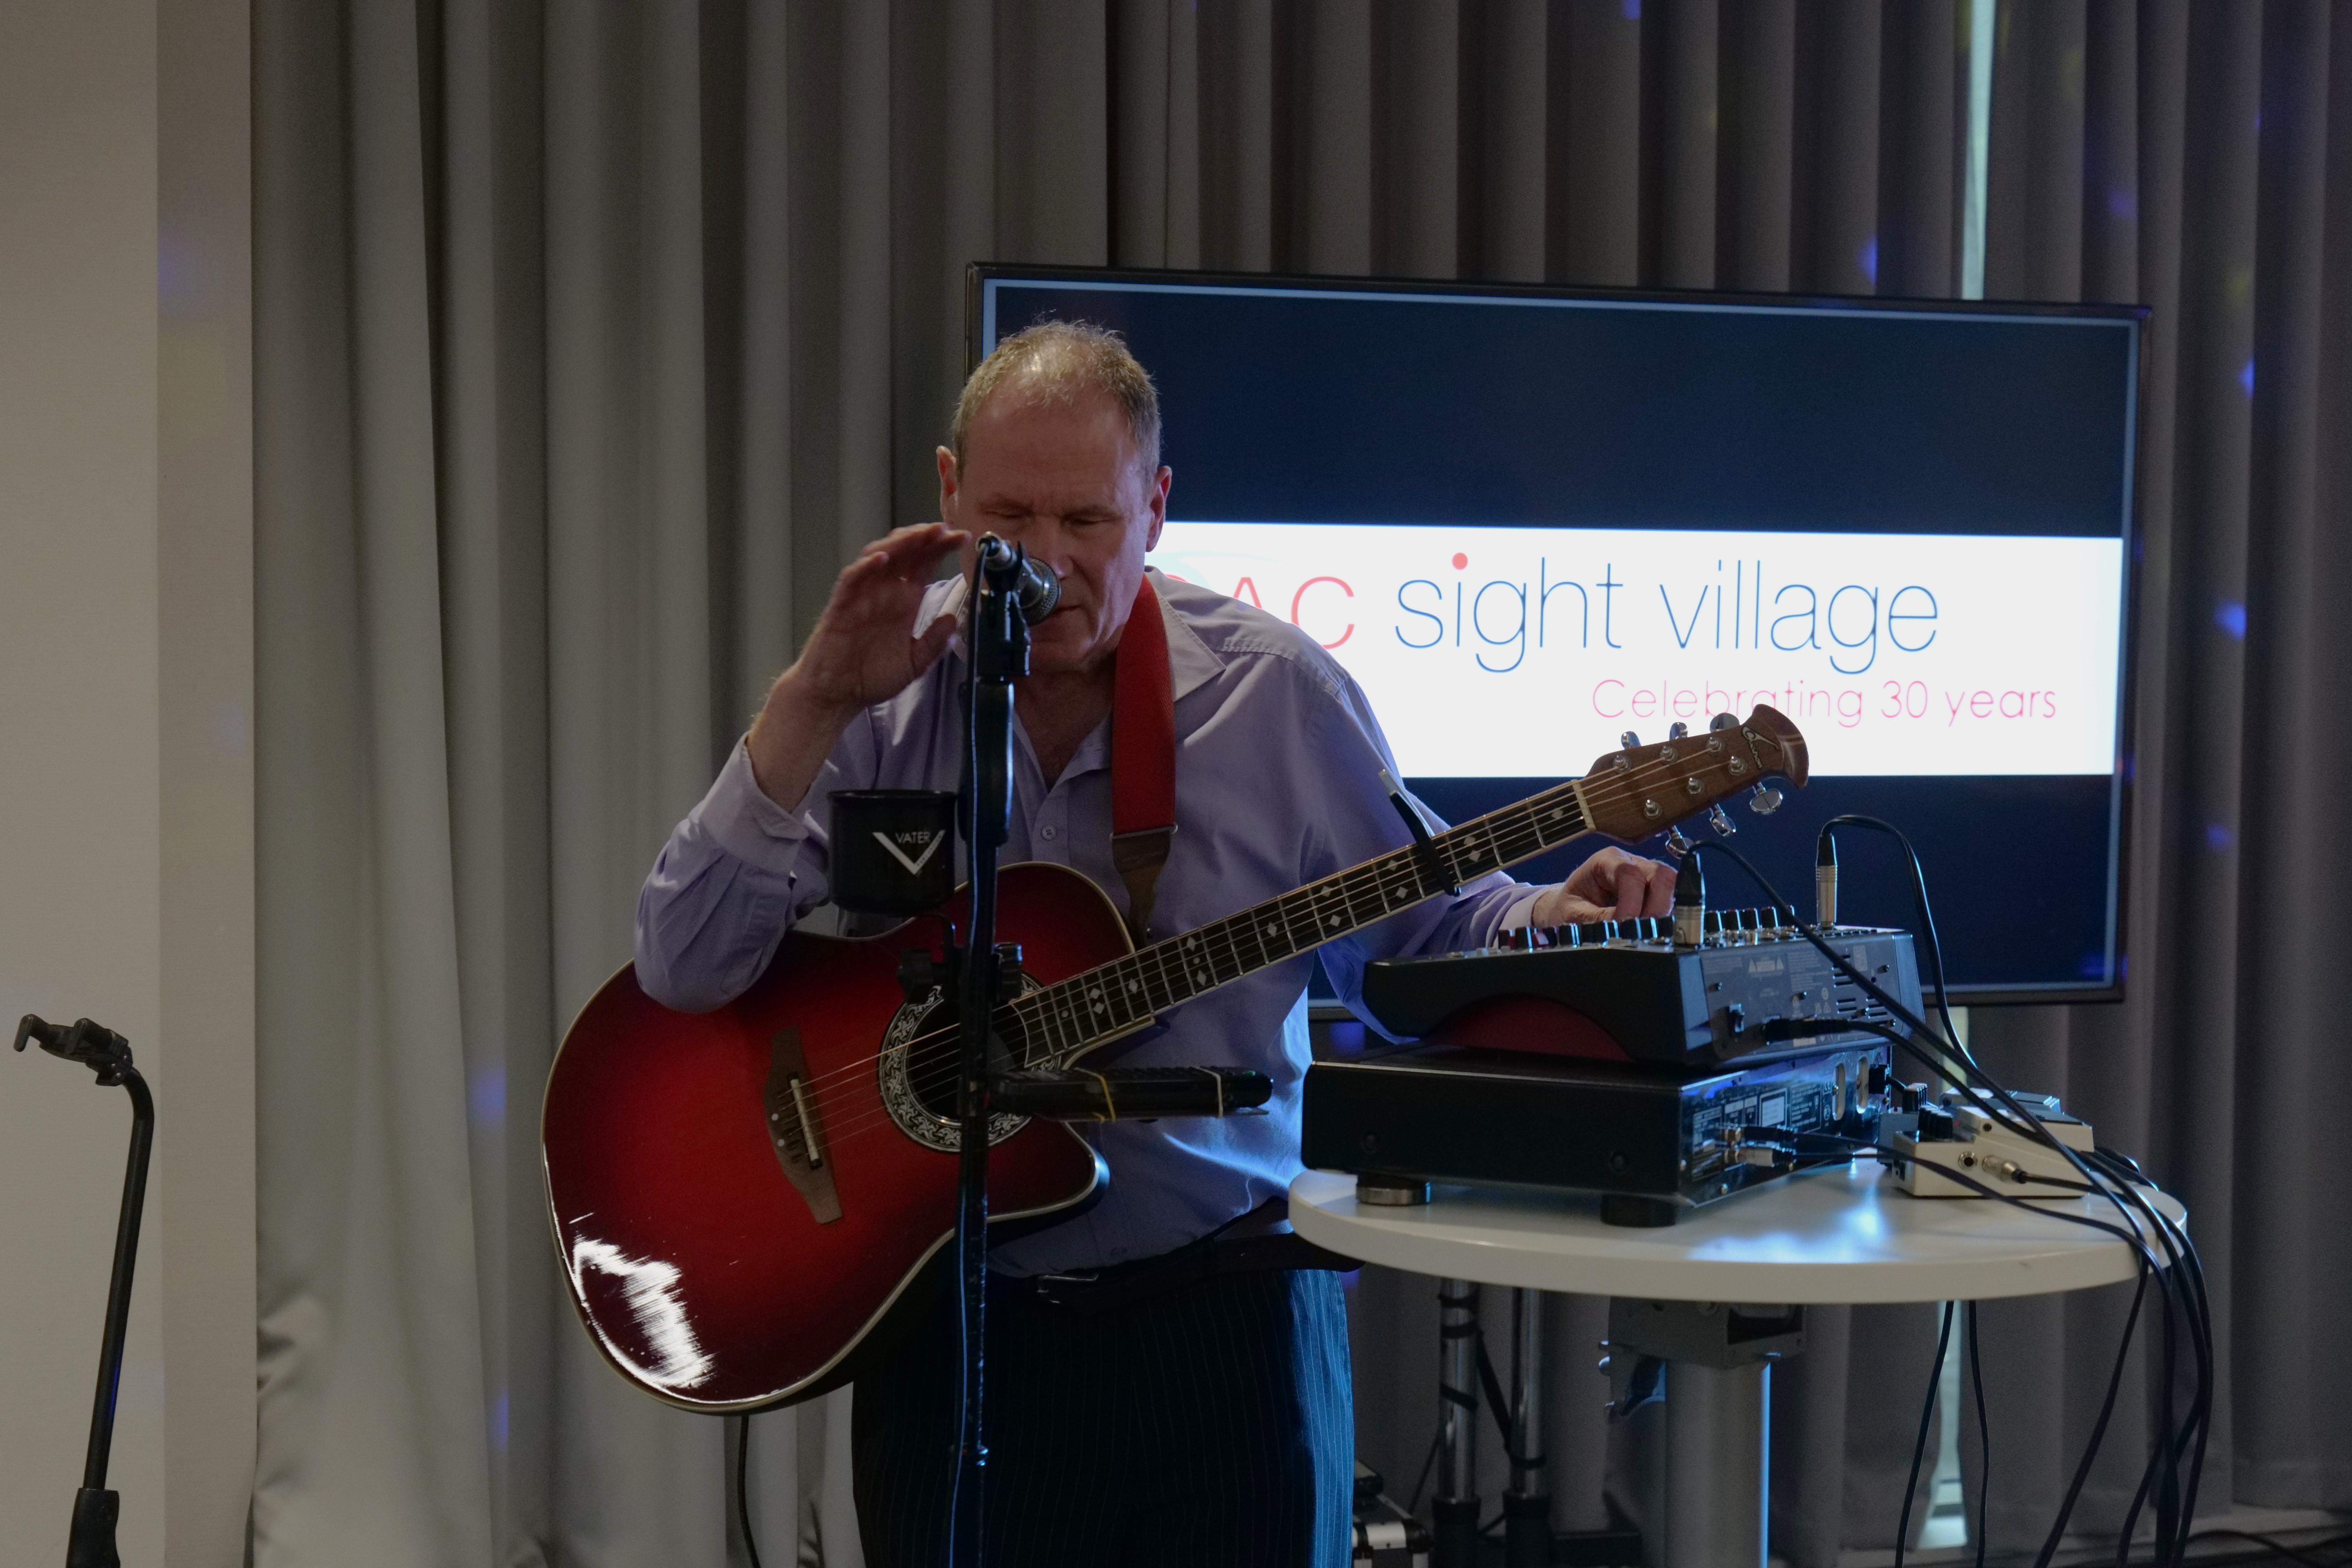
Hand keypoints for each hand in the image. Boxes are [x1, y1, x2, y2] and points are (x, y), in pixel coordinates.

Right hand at [747, 522, 967, 807]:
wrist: (837, 694)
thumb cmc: (870, 676)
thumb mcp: (914, 663)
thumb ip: (933, 642)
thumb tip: (954, 620)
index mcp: (904, 601)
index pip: (925, 564)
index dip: (941, 548)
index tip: (961, 538)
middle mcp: (885, 592)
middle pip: (905, 552)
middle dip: (924, 537)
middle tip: (943, 528)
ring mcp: (862, 595)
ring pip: (878, 556)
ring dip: (899, 543)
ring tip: (919, 535)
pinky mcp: (842, 605)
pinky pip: (852, 579)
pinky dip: (866, 566)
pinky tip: (882, 559)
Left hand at [1528, 846, 1677, 926]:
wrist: (1567, 910)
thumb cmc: (1569, 907)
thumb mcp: (1574, 914)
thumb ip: (1599, 919)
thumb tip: (1623, 929)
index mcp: (1607, 860)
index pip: (1629, 873)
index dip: (1632, 901)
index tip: (1626, 925)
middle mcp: (1632, 862)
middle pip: (1660, 874)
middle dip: (1657, 905)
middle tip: (1645, 931)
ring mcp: (1647, 876)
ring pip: (1671, 887)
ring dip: (1664, 912)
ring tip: (1649, 933)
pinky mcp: (1656, 893)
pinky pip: (1672, 901)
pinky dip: (1666, 917)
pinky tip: (1654, 931)